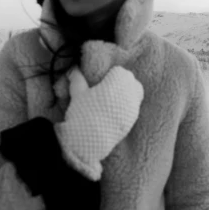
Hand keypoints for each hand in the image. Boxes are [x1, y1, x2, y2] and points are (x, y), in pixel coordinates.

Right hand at [54, 65, 143, 180]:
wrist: (89, 140)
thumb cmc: (83, 113)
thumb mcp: (77, 93)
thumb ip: (77, 79)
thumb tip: (73, 69)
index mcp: (118, 80)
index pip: (120, 71)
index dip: (110, 75)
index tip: (102, 81)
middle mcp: (130, 91)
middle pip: (131, 81)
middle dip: (121, 83)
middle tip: (107, 90)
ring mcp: (133, 106)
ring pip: (135, 94)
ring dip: (127, 94)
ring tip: (112, 101)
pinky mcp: (133, 120)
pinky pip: (133, 108)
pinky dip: (127, 108)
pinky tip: (114, 113)